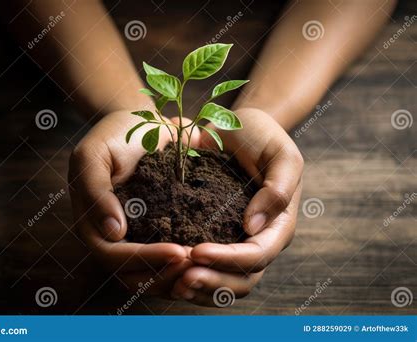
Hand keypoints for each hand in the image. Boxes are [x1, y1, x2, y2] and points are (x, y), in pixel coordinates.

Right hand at [69, 110, 191, 296]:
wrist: (139, 122)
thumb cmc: (114, 135)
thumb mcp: (93, 155)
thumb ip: (95, 191)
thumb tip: (114, 233)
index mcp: (92, 224)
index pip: (115, 256)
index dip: (146, 259)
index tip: (180, 251)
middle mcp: (112, 237)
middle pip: (133, 275)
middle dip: (165, 274)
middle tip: (198, 264)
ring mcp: (134, 237)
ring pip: (151, 275)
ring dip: (176, 276)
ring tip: (204, 265)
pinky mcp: (155, 231)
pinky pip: (166, 259)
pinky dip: (183, 264)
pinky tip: (206, 258)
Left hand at [170, 108, 303, 305]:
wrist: (240, 130)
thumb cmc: (263, 138)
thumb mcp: (281, 155)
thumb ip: (277, 189)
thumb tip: (252, 226)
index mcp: (278, 225)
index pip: (258, 254)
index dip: (229, 259)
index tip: (197, 251)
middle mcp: (259, 240)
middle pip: (242, 279)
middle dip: (213, 283)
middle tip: (181, 280)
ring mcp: (237, 243)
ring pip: (225, 283)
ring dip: (200, 289)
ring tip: (174, 284)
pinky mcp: (217, 239)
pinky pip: (208, 269)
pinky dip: (190, 276)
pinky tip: (169, 275)